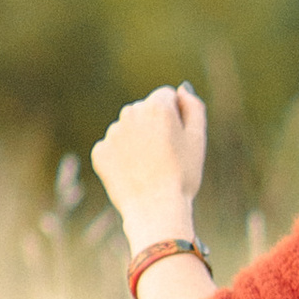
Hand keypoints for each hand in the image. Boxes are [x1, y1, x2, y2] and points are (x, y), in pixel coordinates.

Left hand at [91, 83, 207, 239]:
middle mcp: (131, 113)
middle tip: (165, 156)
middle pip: (144, 110)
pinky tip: (134, 173)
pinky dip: (122, 157)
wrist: (156, 209)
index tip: (178, 140)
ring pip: (128, 129)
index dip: (175, 117)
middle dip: (153, 126)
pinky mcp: (100, 152)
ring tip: (149, 167)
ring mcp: (112, 132)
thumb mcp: (198, 139)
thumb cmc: (182, 175)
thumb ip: (194, 107)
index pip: (166, 97)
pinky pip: (113, 147)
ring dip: (137, 140)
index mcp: (157, 106)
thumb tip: (181, 90)